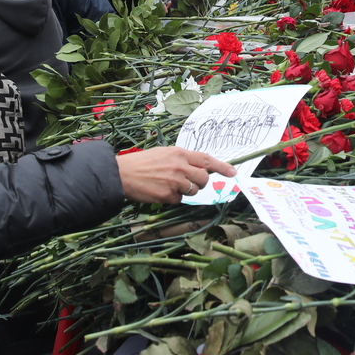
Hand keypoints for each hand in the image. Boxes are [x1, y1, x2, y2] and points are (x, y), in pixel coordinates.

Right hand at [117, 146, 237, 203]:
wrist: (122, 174)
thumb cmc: (141, 163)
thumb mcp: (164, 154)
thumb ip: (182, 160)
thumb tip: (198, 169)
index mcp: (179, 153)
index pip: (206, 160)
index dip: (222, 166)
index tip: (233, 172)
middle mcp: (180, 167)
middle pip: (203, 179)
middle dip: (200, 183)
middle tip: (188, 182)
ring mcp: (174, 182)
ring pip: (192, 191)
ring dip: (184, 191)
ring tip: (168, 184)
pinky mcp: (167, 195)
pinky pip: (178, 200)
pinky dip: (171, 198)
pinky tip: (159, 191)